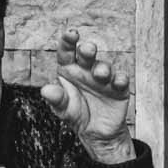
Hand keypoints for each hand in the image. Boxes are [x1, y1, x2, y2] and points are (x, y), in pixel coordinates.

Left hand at [40, 28, 133, 163]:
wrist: (96, 133)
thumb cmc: (77, 115)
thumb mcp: (63, 109)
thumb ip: (56, 99)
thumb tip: (46, 90)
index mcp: (69, 70)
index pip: (67, 52)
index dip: (68, 41)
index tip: (71, 34)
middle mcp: (86, 70)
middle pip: (87, 55)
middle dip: (88, 50)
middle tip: (88, 49)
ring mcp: (103, 78)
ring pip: (105, 66)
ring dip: (103, 68)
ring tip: (100, 75)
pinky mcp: (118, 88)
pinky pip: (121, 79)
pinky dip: (120, 79)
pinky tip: (117, 82)